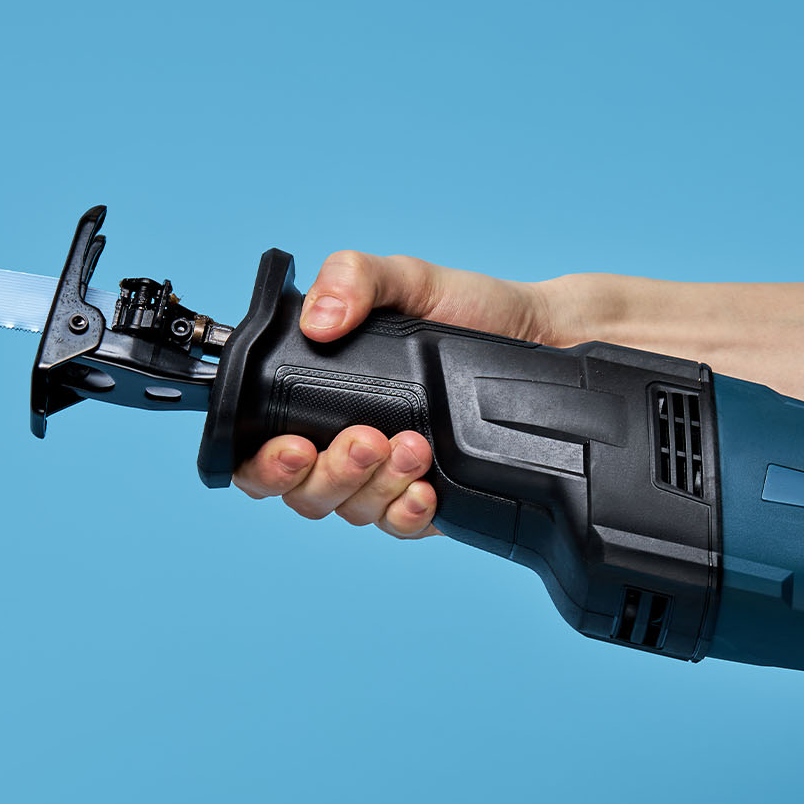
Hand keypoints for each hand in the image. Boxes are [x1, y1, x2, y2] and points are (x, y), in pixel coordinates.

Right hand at [231, 251, 575, 536]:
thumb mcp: (407, 277)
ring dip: (374, 486)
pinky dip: (404, 513)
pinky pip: (399, 526)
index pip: (260, 448)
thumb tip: (317, 320)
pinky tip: (424, 490)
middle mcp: (346, 442)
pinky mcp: (430, 501)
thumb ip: (352, 277)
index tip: (294, 444)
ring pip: (351, 510)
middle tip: (368, 440)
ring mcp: (386, 477)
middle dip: (328, 473)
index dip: (263, 462)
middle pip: (303, 491)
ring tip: (414, 446)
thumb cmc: (468, 308)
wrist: (543, 338)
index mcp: (321, 396)